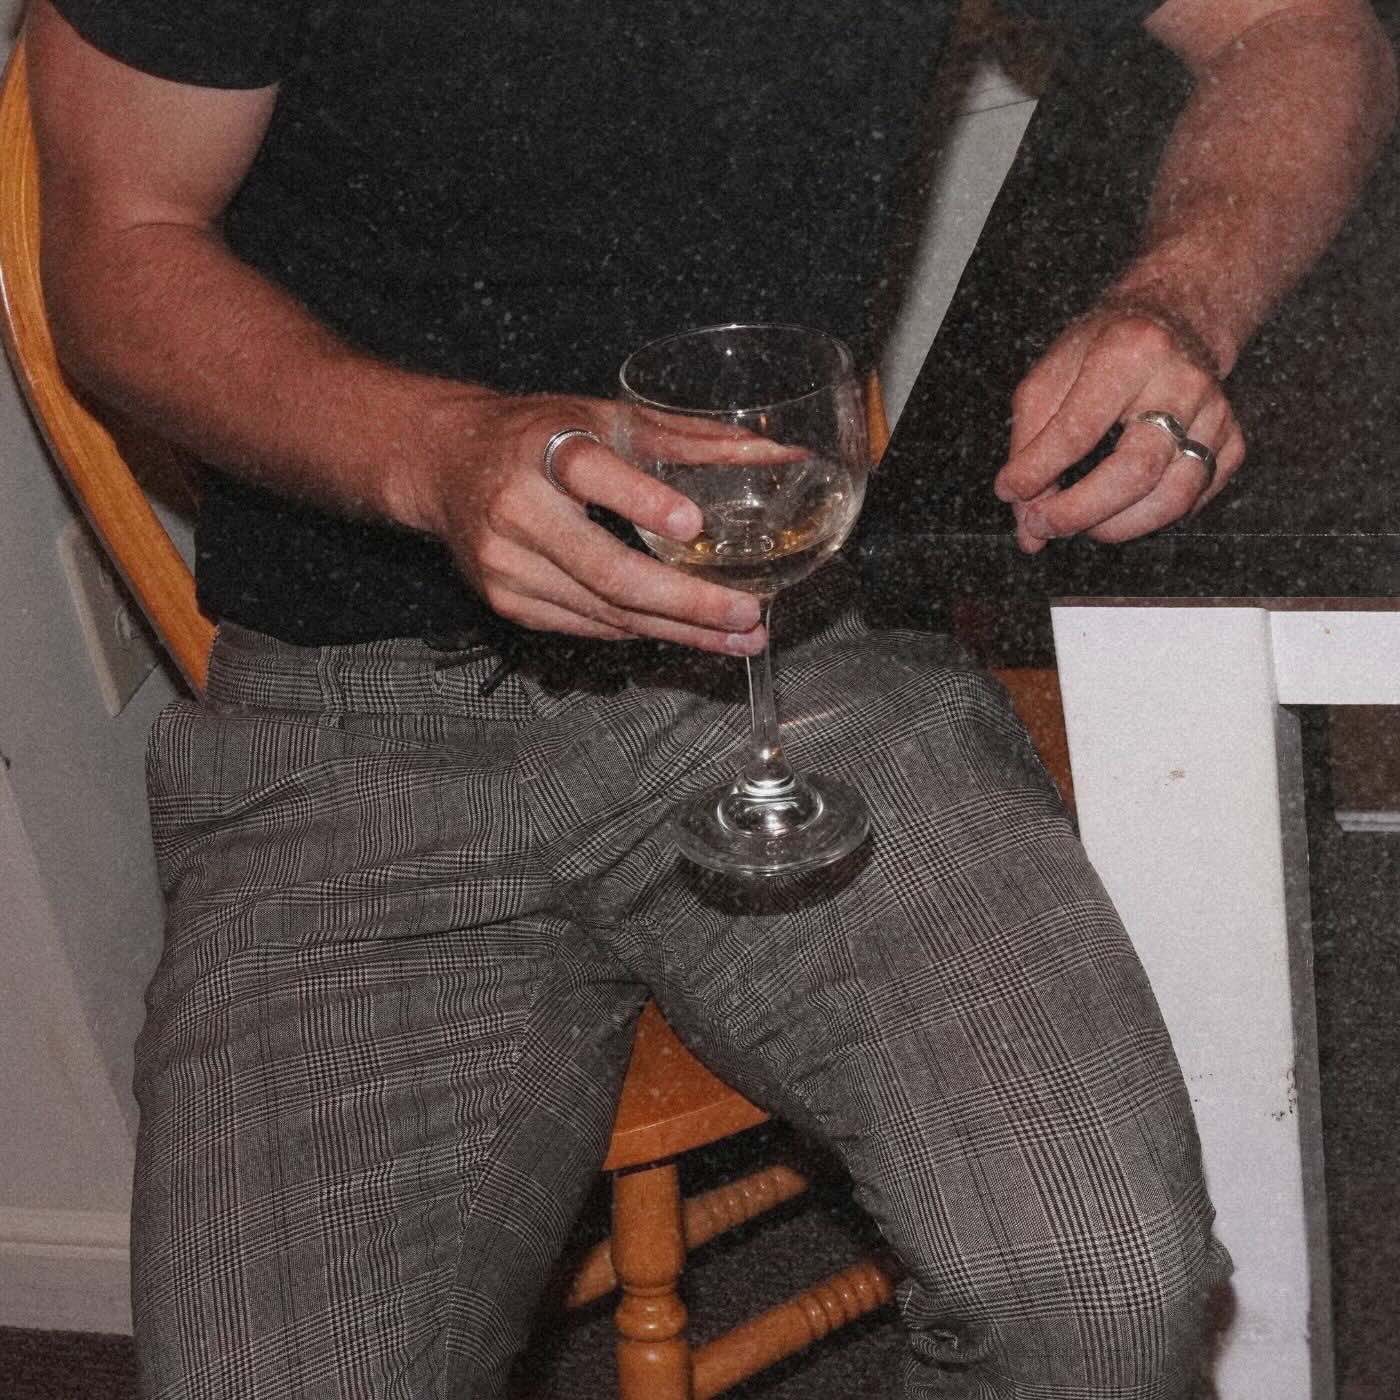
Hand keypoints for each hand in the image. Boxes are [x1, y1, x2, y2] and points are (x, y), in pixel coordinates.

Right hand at [415, 391, 769, 653]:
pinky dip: (642, 630)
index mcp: (540, 447)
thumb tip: (780, 455)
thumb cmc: (537, 435)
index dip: (640, 501)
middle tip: (747, 613)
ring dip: (678, 630)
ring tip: (740, 636)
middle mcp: (516, 510)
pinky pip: (589, 626)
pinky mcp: (507, 602)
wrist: (444, 464)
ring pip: (605, 612)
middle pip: (607, 570)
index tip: (692, 525)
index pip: (588, 471)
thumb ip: (690, 439)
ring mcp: (507, 565)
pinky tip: (687, 632)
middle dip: (686, 601)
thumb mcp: (607, 418)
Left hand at [993, 310, 1246, 553]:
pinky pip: (1197, 499)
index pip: (1079, 429)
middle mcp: (1181, 381)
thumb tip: (1026, 526)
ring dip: (1119, 527)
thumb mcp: (1049, 379)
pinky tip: (1124, 511)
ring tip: (1082, 526)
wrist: (1172, 319)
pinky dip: (1154, 518)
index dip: (1039, 472)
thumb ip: (1028, 449)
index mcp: (1129, 352)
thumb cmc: (1099, 353)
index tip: (1010, 492)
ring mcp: (1215, 412)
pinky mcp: (1234, 439)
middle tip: (1043, 527)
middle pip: (1136, 469)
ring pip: (1175, 494)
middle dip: (1081, 511)